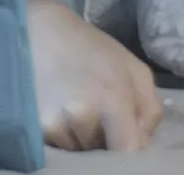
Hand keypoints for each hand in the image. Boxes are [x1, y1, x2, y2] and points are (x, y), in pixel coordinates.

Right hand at [28, 0, 162, 150]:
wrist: (37, 31)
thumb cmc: (91, 48)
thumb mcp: (133, 68)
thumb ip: (150, 109)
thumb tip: (143, 142)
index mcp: (111, 97)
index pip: (129, 151)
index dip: (132, 152)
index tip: (127, 140)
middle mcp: (80, 114)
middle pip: (104, 152)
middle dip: (106, 139)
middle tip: (98, 112)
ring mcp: (54, 122)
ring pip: (80, 150)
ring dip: (83, 138)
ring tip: (75, 108)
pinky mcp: (34, 126)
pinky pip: (59, 146)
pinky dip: (63, 135)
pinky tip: (58, 109)